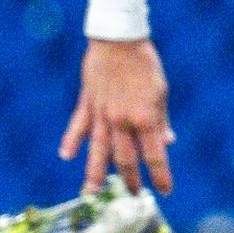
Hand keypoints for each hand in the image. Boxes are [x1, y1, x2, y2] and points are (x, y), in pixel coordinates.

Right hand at [60, 38, 173, 195]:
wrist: (119, 39)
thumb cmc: (145, 64)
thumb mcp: (160, 92)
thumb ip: (161, 120)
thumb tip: (167, 142)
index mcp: (145, 118)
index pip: (155, 156)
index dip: (161, 176)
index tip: (166, 190)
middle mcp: (122, 121)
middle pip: (125, 159)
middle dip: (131, 179)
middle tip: (135, 194)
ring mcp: (102, 114)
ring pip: (98, 150)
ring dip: (94, 174)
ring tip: (90, 193)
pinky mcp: (87, 104)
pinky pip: (78, 127)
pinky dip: (71, 141)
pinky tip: (66, 156)